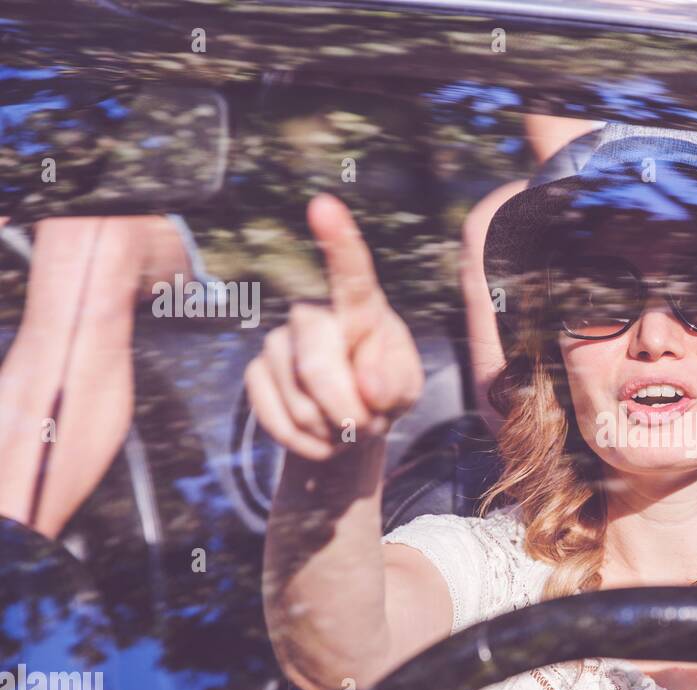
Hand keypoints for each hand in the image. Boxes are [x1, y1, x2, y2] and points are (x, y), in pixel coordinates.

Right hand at [245, 194, 423, 459]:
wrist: (349, 425)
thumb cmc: (385, 392)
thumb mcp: (407, 388)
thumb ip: (397, 381)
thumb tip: (367, 384)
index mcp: (360, 309)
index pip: (351, 275)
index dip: (338, 242)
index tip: (324, 205)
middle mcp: (311, 316)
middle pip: (319, 367)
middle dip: (348, 411)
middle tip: (368, 424)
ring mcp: (277, 344)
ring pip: (302, 405)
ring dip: (334, 430)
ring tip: (348, 423)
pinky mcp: (255, 376)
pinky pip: (280, 424)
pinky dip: (310, 444)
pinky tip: (323, 437)